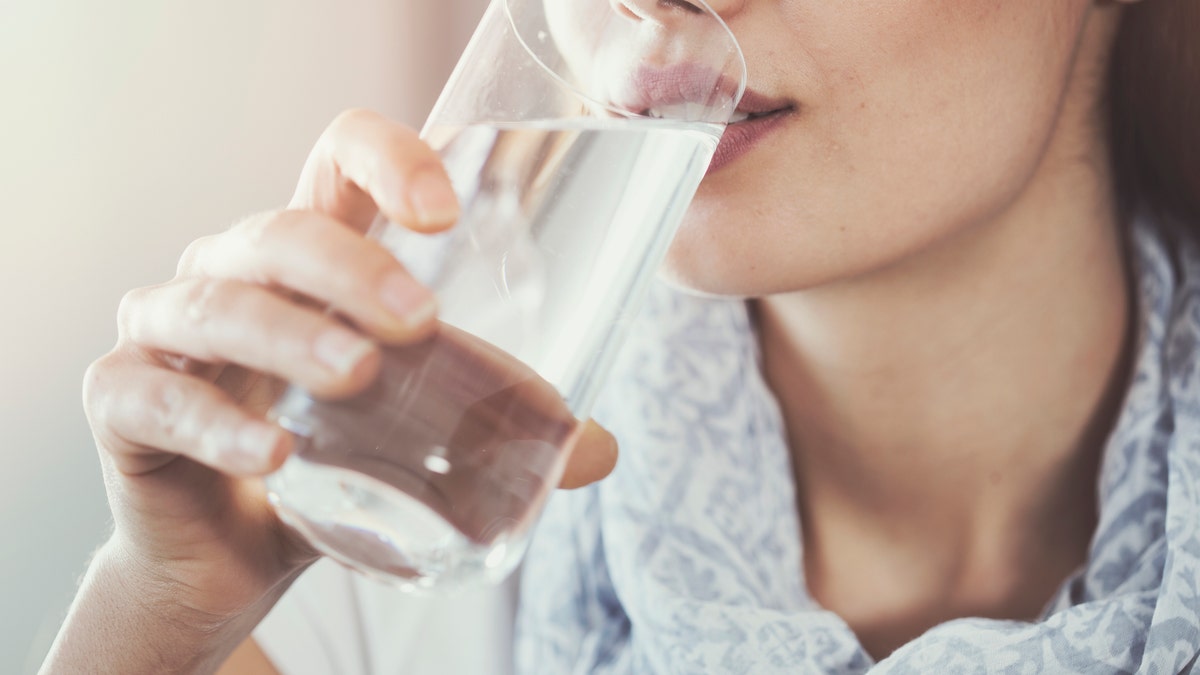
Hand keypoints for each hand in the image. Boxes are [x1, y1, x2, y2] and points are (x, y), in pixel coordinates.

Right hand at [78, 109, 618, 628]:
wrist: (232, 554)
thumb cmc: (327, 462)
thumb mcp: (414, 430)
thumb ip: (492, 425)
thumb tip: (596, 448)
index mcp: (311, 259)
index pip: (336, 162)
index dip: (387, 158)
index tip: (445, 209)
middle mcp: (234, 274)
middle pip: (280, 233)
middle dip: (351, 267)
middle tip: (418, 322)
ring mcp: (168, 330)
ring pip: (219, 304)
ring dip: (291, 335)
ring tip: (357, 377)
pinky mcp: (124, 399)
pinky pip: (154, 396)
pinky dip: (214, 422)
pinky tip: (273, 455)